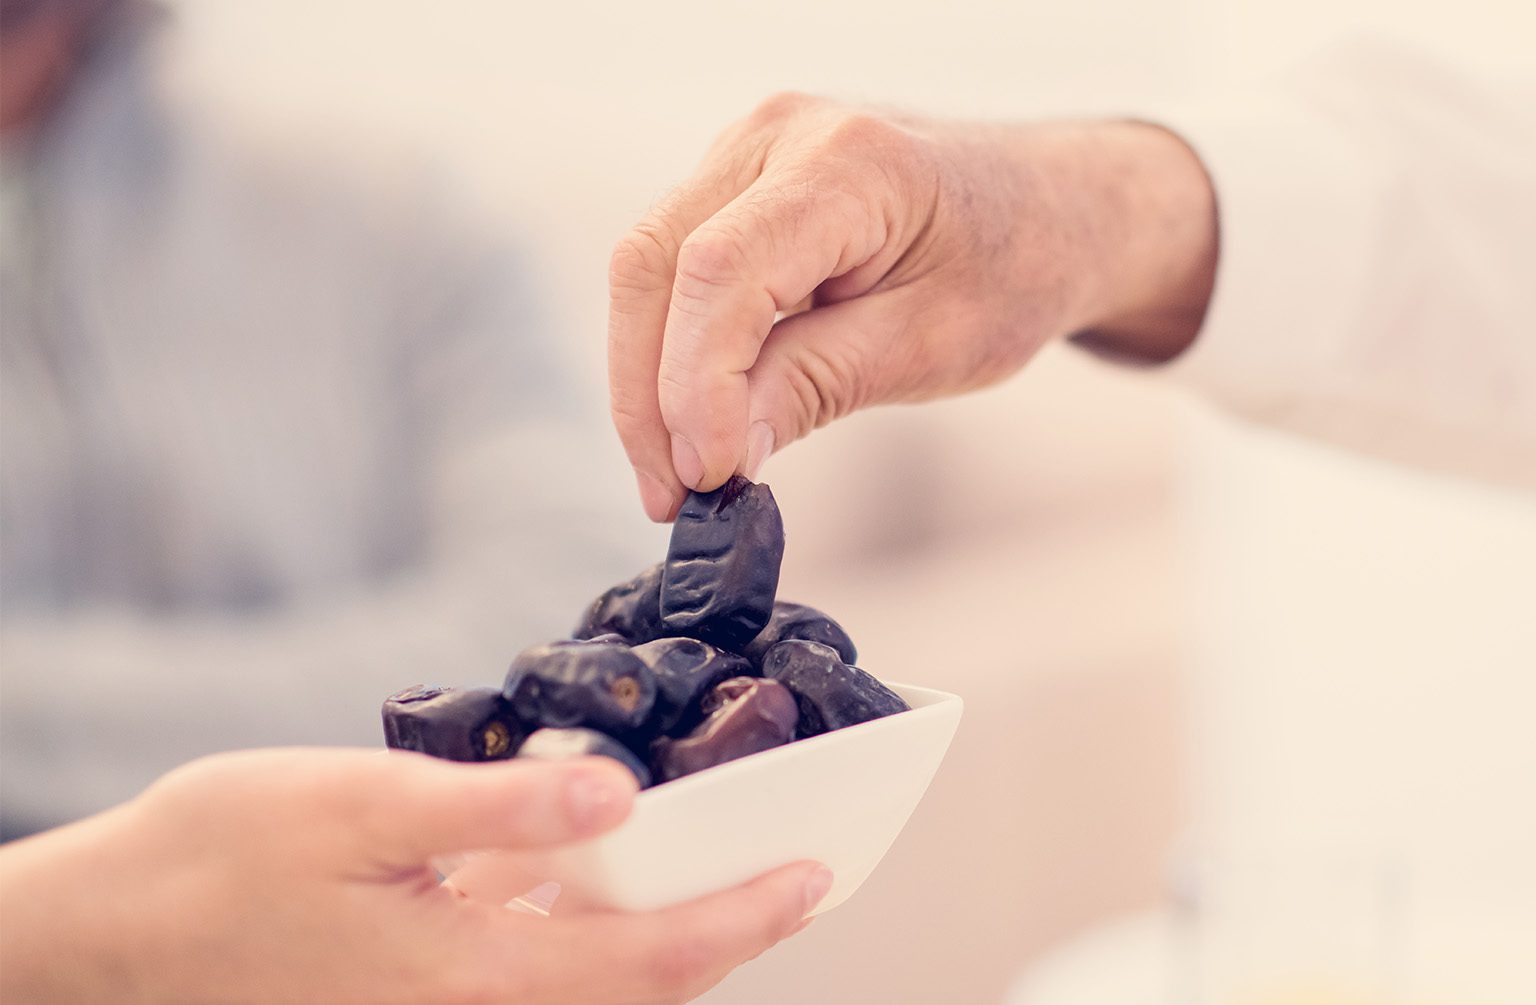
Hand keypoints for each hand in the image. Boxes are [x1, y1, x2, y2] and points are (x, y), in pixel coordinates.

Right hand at [0, 748, 828, 1003]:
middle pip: (644, 982)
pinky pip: (541, 957)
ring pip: (597, 974)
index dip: (745, 917)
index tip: (815, 873)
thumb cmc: (221, 859)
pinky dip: (593, 912)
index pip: (654, 960)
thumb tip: (619, 792)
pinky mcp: (430, 983)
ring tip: (729, 855)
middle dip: (730, 927)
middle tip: (798, 863)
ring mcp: (453, 1003)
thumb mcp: (359, 808)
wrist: (114, 934)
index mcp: (477, 979)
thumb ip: (494, 808)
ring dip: (669, 923)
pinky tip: (605, 848)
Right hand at [608, 94, 1217, 518]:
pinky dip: (670, 353)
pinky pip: (671, 268)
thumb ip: (817, 385)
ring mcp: (748, 151)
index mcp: (847, 161)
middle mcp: (778, 133)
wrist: (1048, 210)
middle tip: (672, 499)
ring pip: (646, 267)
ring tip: (678, 481)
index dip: (694, 382)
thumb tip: (714, 455)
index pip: (723, 269)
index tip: (704, 476)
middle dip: (648, 394)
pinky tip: (693, 427)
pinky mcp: (735, 184)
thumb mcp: (934, 345)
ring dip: (647, 381)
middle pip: (654, 261)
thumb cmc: (1013, 267)